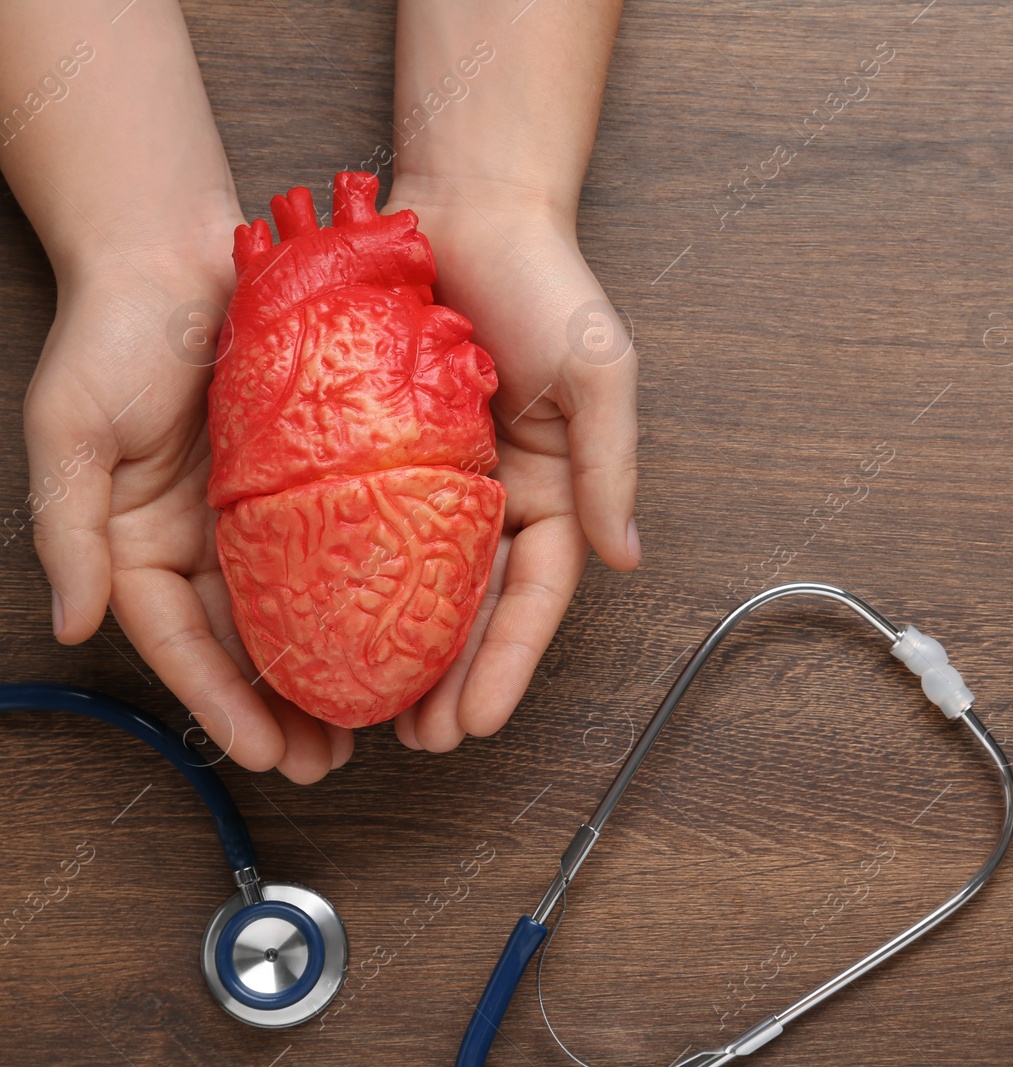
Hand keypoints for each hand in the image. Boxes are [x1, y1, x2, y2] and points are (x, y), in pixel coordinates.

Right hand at [22, 237, 354, 782]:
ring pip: (301, 608)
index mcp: (140, 544)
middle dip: (287, 708)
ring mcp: (261, 511)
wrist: (178, 251)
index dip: (220, 701)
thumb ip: (68, 529)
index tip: (264, 753)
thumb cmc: (111, 334)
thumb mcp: (68, 430)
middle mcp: (204, 540)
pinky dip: (364, 592)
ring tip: (376, 722)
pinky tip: (400, 629)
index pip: (180, 643)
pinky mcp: (311, 475)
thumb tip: (70, 624)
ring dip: (333, 666)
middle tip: (334, 760)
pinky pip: (344, 544)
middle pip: (248, 642)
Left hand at [383, 178, 639, 751]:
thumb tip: (629, 558)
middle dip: (451, 678)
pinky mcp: (374, 448)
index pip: (538, 595)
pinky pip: (356, 523)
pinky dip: (344, 579)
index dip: (511, 662)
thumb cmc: (546, 281)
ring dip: (399, 650)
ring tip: (368, 711)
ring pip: (413, 582)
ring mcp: (430, 477)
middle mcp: (493, 495)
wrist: (466, 203)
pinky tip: (320, 625)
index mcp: (552, 490)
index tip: (479, 721)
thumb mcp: (600, 374)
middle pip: (473, 607)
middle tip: (417, 738)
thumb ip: (611, 466)